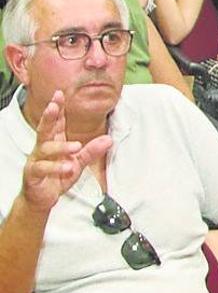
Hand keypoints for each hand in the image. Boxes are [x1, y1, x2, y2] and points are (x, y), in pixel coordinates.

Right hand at [21, 91, 111, 213]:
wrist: (42, 198)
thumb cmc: (58, 176)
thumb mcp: (78, 163)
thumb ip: (91, 151)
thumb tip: (109, 139)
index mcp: (53, 142)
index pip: (55, 123)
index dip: (57, 108)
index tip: (59, 94)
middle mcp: (42, 148)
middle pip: (44, 129)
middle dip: (49, 116)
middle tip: (54, 105)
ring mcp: (36, 160)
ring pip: (45, 149)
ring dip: (61, 147)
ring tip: (76, 146)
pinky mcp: (33, 174)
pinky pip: (42, 168)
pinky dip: (55, 167)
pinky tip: (67, 167)